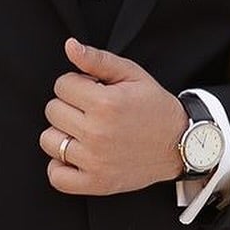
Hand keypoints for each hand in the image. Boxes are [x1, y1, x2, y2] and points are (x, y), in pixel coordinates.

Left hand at [41, 39, 185, 195]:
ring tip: (85, 132)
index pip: (61, 85)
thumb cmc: (155, 107)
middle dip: (70, 106)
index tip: (93, 91)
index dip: (77, 84)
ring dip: (63, 134)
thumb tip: (70, 46)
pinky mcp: (96, 183)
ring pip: (49, 140)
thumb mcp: (132, 75)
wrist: (180, 144)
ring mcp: (95, 160)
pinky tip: (77, 155)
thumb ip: (98, 59)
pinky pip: (56, 176)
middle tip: (92, 111)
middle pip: (52, 111)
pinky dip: (60, 167)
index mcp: (106, 103)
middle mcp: (98, 132)